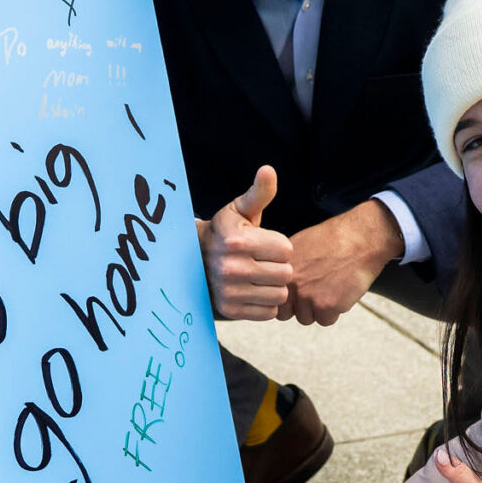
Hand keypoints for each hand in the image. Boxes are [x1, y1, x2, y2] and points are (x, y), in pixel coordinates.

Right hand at [200, 166, 291, 321]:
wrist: (195, 262)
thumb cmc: (226, 233)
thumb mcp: (240, 210)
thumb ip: (259, 193)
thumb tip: (268, 170)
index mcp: (238, 241)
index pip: (287, 250)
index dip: (279, 246)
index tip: (263, 244)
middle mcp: (232, 268)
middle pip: (286, 274)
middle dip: (278, 267)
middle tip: (261, 261)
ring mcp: (230, 292)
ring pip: (280, 294)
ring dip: (274, 286)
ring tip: (259, 276)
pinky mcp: (231, 311)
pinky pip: (269, 312)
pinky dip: (265, 304)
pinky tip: (253, 291)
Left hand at [282, 199, 401, 326]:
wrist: (361, 238)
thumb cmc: (334, 238)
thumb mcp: (299, 244)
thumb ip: (286, 267)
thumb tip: (278, 283)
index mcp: (281, 269)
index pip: (272, 298)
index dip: (285, 298)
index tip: (297, 293)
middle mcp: (290, 283)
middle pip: (286, 313)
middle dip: (298, 307)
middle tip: (316, 291)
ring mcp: (307, 296)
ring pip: (306, 318)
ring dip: (318, 309)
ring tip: (331, 288)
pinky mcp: (326, 306)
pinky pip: (326, 321)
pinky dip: (335, 311)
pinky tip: (341, 292)